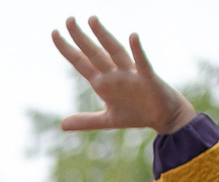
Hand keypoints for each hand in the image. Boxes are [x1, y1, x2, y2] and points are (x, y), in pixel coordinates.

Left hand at [52, 17, 195, 134]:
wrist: (164, 117)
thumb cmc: (137, 113)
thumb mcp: (108, 121)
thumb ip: (86, 121)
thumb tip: (62, 125)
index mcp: (103, 83)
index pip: (81, 63)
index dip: (67, 49)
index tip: (54, 33)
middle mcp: (114, 74)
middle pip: (94, 53)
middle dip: (81, 38)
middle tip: (68, 19)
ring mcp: (131, 75)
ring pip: (115, 52)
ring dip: (104, 37)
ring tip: (93, 20)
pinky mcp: (148, 79)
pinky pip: (142, 63)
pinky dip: (137, 51)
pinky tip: (132, 37)